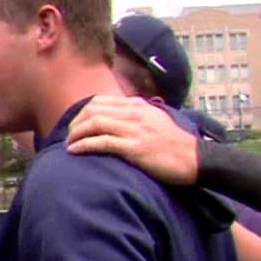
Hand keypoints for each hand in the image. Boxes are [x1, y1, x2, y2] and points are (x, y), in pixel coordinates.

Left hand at [66, 96, 199, 185]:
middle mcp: (134, 113)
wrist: (192, 159)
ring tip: (68, 144)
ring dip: (76, 134)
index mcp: (137, 105)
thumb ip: (134, 117)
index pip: (100, 101)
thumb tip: (113, 119)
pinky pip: (101, 142)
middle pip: (92, 110)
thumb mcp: (154, 120)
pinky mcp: (134, 147)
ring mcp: (134, 130)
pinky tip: (74, 151)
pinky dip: (84, 145)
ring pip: (94, 123)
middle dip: (74, 123)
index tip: (74, 125)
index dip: (81, 113)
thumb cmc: (172, 144)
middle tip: (67, 136)